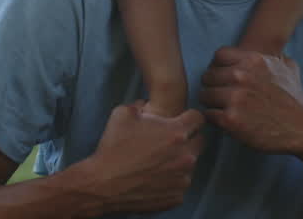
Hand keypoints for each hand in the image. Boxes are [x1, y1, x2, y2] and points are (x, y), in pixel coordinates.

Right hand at [85, 102, 204, 213]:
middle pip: (200, 141)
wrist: (103, 184)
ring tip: (157, 162)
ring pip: (190, 165)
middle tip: (168, 142)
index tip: (181, 120)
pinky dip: (171, 181)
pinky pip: (180, 185)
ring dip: (179, 161)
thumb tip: (145, 105)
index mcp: (176, 133)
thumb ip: (141, 105)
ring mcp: (183, 179)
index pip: (199, 118)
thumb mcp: (123, 113)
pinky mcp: (177, 197)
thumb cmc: (113, 148)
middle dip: (188, 139)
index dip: (189, 117)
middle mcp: (185, 156)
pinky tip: (154, 178)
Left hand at [199, 46, 302, 155]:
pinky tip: (226, 121)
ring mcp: (235, 98)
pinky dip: (215, 119)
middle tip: (222, 97)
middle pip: (208, 76)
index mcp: (253, 60)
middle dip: (213, 86)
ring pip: (205, 95)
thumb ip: (270, 56)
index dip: (219, 67)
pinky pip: (209, 114)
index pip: (218, 56)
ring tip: (224, 109)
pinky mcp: (230, 120)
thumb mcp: (287, 67)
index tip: (224, 78)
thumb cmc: (294, 99)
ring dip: (212, 103)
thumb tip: (264, 46)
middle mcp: (241, 75)